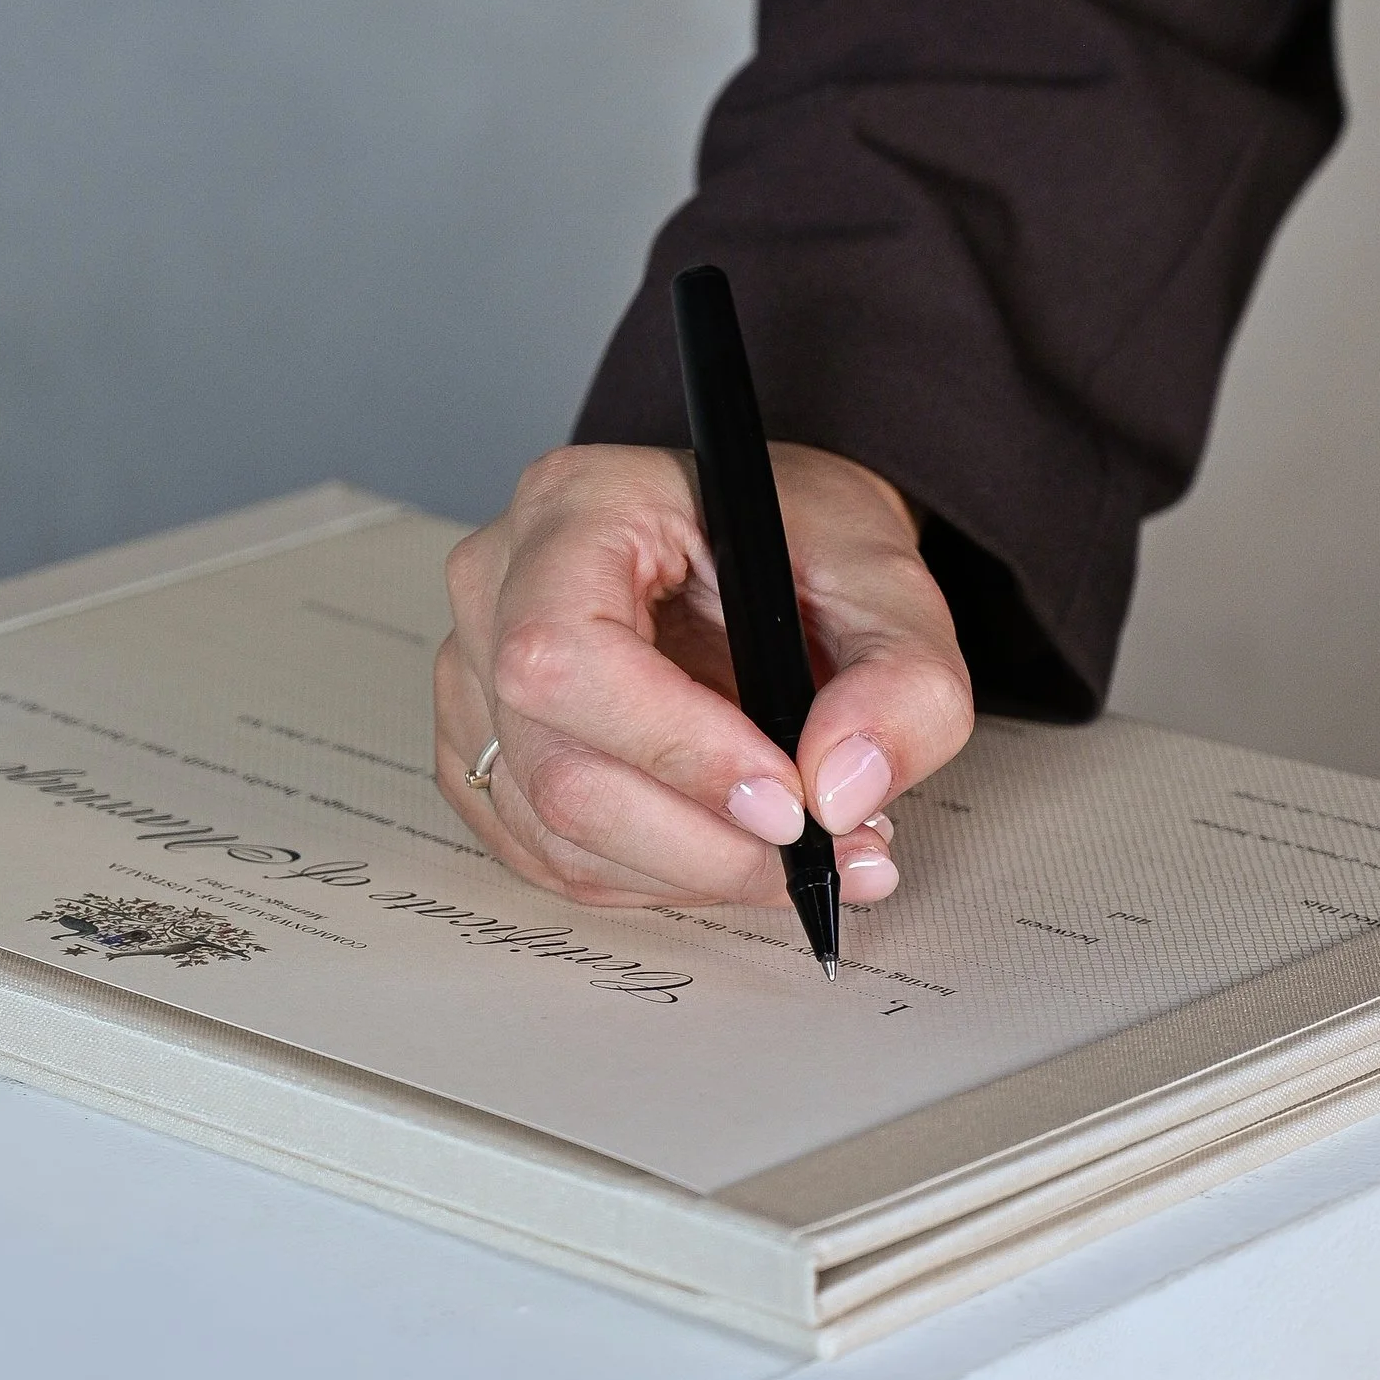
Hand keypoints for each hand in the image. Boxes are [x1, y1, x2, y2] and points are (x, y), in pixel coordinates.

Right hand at [435, 442, 974, 912]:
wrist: (771, 547)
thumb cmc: (803, 542)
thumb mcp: (892, 587)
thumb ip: (903, 684)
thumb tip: (842, 791)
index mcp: (578, 505)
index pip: (568, 652)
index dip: (675, 748)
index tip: (788, 803)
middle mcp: (499, 582)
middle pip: (556, 763)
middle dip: (703, 841)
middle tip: (822, 852)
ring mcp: (476, 669)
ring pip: (552, 828)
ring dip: (689, 869)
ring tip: (798, 850)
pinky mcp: (484, 745)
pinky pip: (547, 852)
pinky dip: (651, 875)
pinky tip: (726, 845)